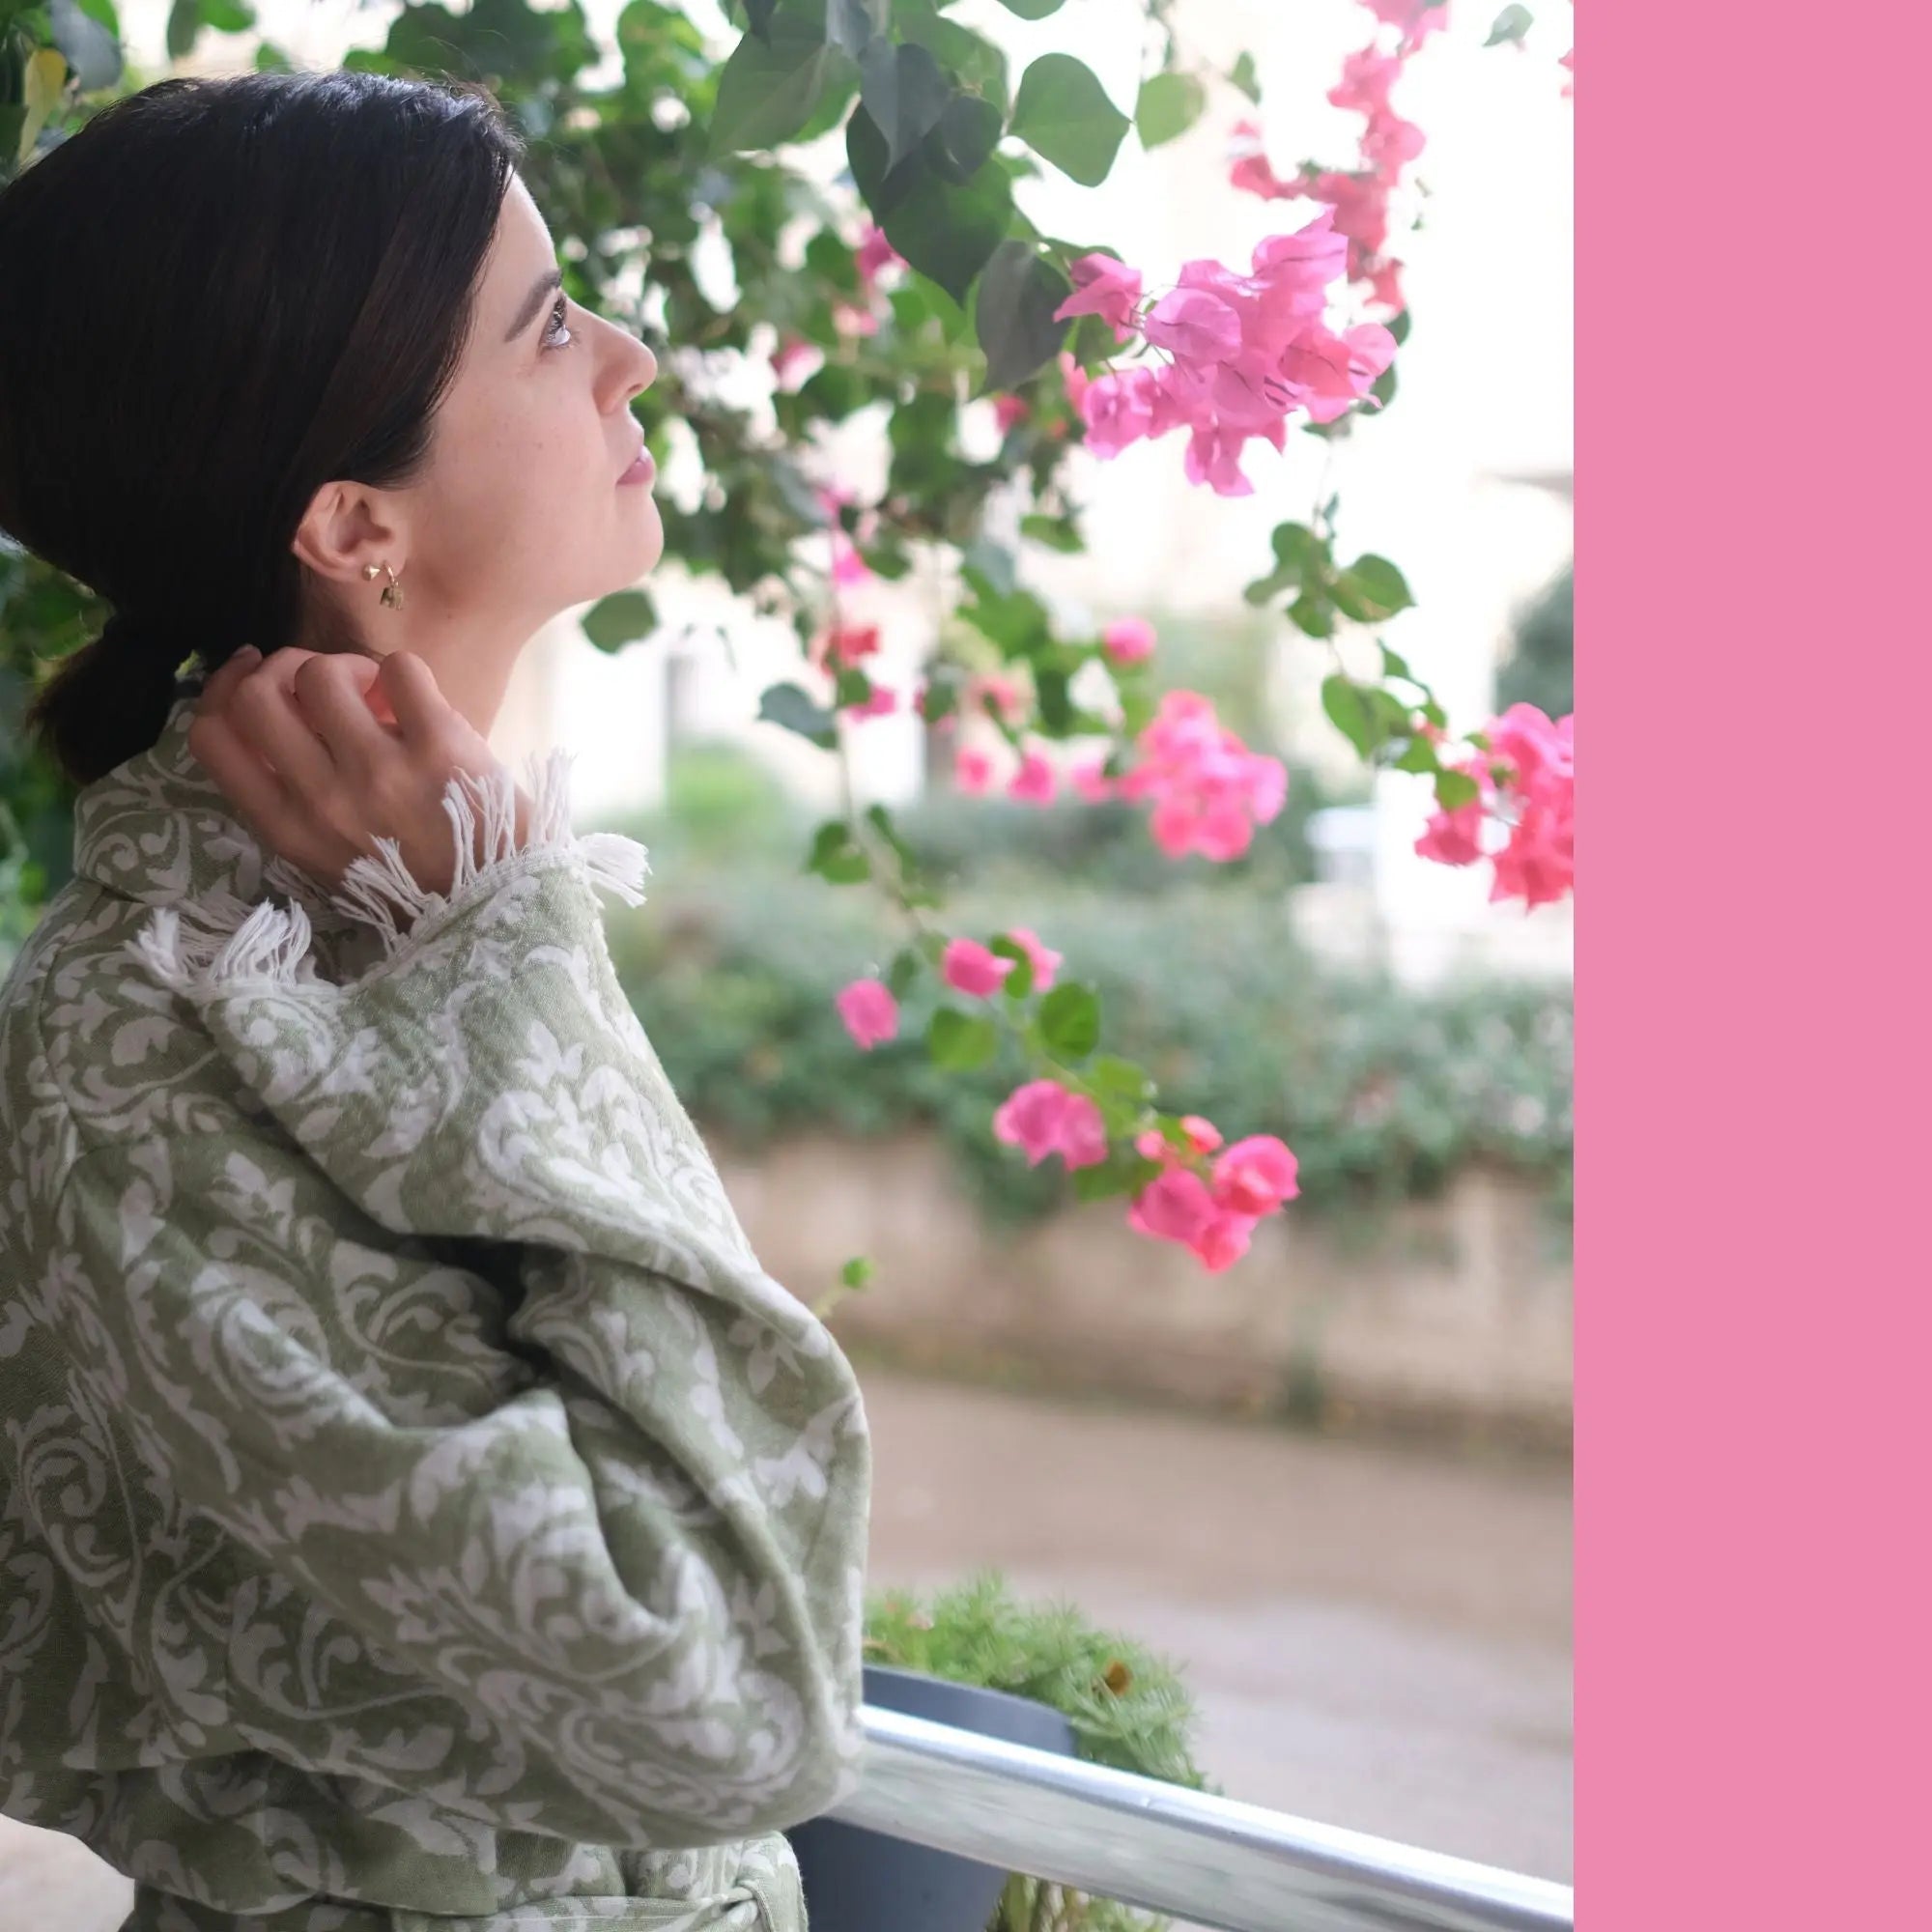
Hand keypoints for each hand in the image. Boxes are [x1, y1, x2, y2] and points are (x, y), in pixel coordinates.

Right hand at [188, 647, 527, 899]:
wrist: (500, 905)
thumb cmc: (414, 882)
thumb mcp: (329, 858)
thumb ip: (292, 798)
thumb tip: (275, 711)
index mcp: (288, 830)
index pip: (212, 739)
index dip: (222, 691)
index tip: (252, 678)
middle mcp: (323, 800)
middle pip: (253, 696)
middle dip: (279, 669)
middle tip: (320, 684)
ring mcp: (380, 771)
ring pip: (320, 673)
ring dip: (346, 667)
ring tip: (377, 696)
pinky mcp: (440, 747)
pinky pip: (399, 668)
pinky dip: (403, 672)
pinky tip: (418, 702)